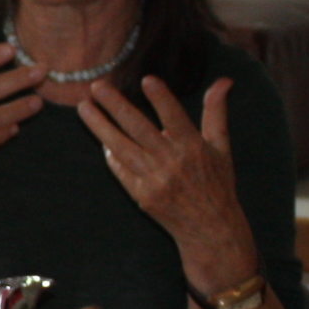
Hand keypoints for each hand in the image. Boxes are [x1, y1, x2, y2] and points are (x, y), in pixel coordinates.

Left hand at [82, 76, 251, 272]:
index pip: (174, 117)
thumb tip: (224, 80)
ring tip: (84, 108)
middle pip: (138, 128)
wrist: (209, 228)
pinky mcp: (141, 195)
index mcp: (192, 147)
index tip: (146, 79)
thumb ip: (216, 111)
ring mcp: (154, 180)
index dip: (161, 99)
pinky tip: (101, 139)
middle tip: (97, 86)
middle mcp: (171, 162)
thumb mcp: (221, 146)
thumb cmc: (216, 183)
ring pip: (121, 148)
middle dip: (115, 106)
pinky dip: (111, 155)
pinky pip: (121, 170)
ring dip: (100, 127)